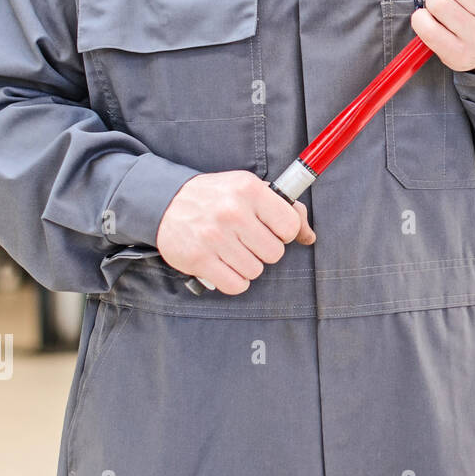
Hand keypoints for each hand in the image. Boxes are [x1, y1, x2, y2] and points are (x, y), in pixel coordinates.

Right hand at [156, 171, 314, 295]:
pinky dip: (234, 280)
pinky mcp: (198, 259)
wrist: (165, 202)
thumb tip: (309, 236)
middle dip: (264, 250)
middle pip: (274, 253)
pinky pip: (236, 285)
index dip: (283, 232)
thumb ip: (285, 209)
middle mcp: (232, 212)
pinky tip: (225, 265)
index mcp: (249, 190)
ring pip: (256, 271)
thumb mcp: (251, 190)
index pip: (289, 226)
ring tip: (233, 250)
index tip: (269, 229)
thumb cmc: (217, 197)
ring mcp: (214, 237)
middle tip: (247, 240)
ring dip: (248, 265)